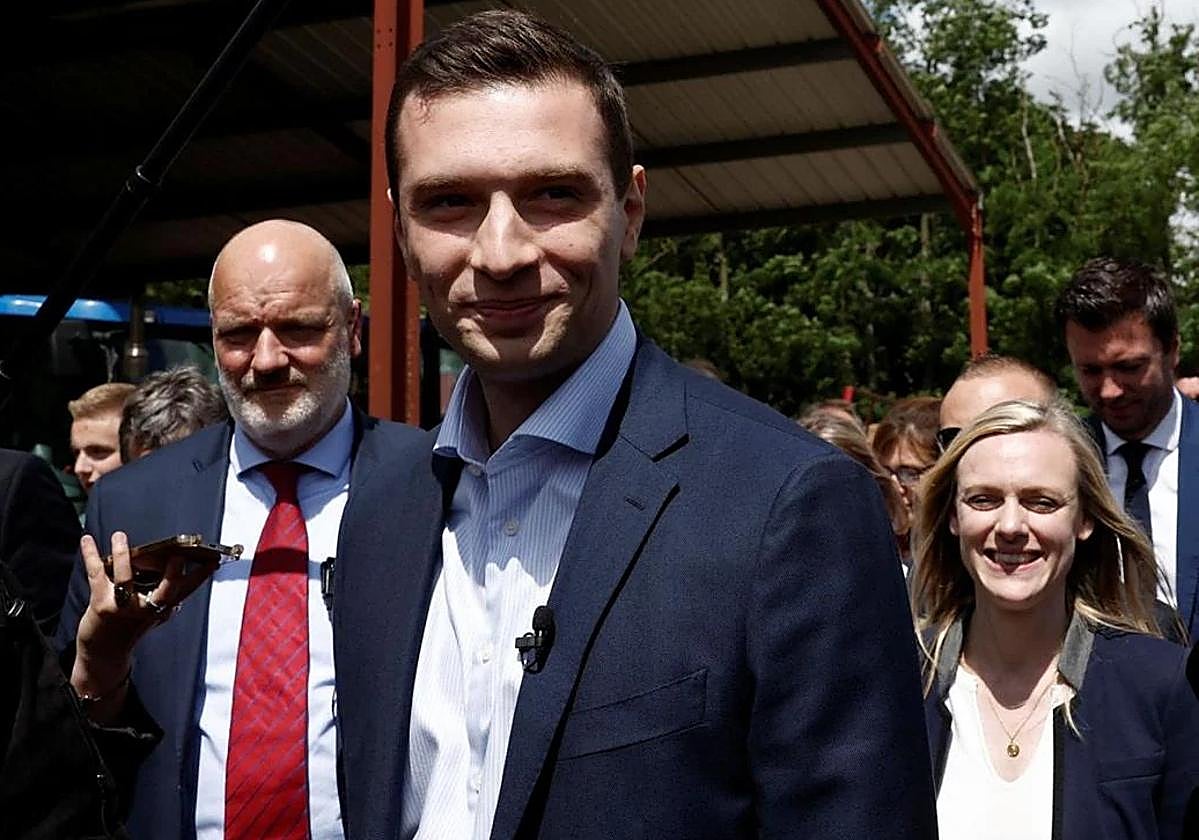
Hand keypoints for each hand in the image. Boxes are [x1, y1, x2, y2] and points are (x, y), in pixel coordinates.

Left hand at [70, 531, 214, 719]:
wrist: (103, 653)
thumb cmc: (129, 627)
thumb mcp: (152, 612)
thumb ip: (163, 592)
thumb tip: (170, 564)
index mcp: (163, 607)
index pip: (187, 590)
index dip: (201, 576)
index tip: (213, 561)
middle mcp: (147, 608)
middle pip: (164, 590)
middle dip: (172, 574)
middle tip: (178, 557)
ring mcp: (124, 607)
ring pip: (126, 578)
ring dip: (122, 554)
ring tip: (120, 536)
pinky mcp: (101, 605)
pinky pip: (96, 574)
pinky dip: (91, 555)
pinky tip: (87, 540)